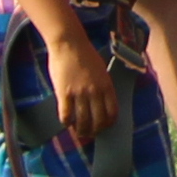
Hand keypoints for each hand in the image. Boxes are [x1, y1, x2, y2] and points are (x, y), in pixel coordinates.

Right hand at [41, 19, 115, 145]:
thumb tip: (100, 103)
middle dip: (95, 131)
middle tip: (90, 133)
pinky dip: (67, 122)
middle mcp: (95, 91)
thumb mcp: (101, 70)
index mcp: (107, 85)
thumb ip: (102, 86)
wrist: (69, 43)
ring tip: (79, 132)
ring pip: (83, 121)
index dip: (108, 124)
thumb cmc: (85, 55)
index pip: (112, 112)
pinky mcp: (64, 93)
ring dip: (81, 131)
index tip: (104, 127)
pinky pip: (66, 115)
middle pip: (98, 120)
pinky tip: (66, 122)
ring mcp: (80, 93)